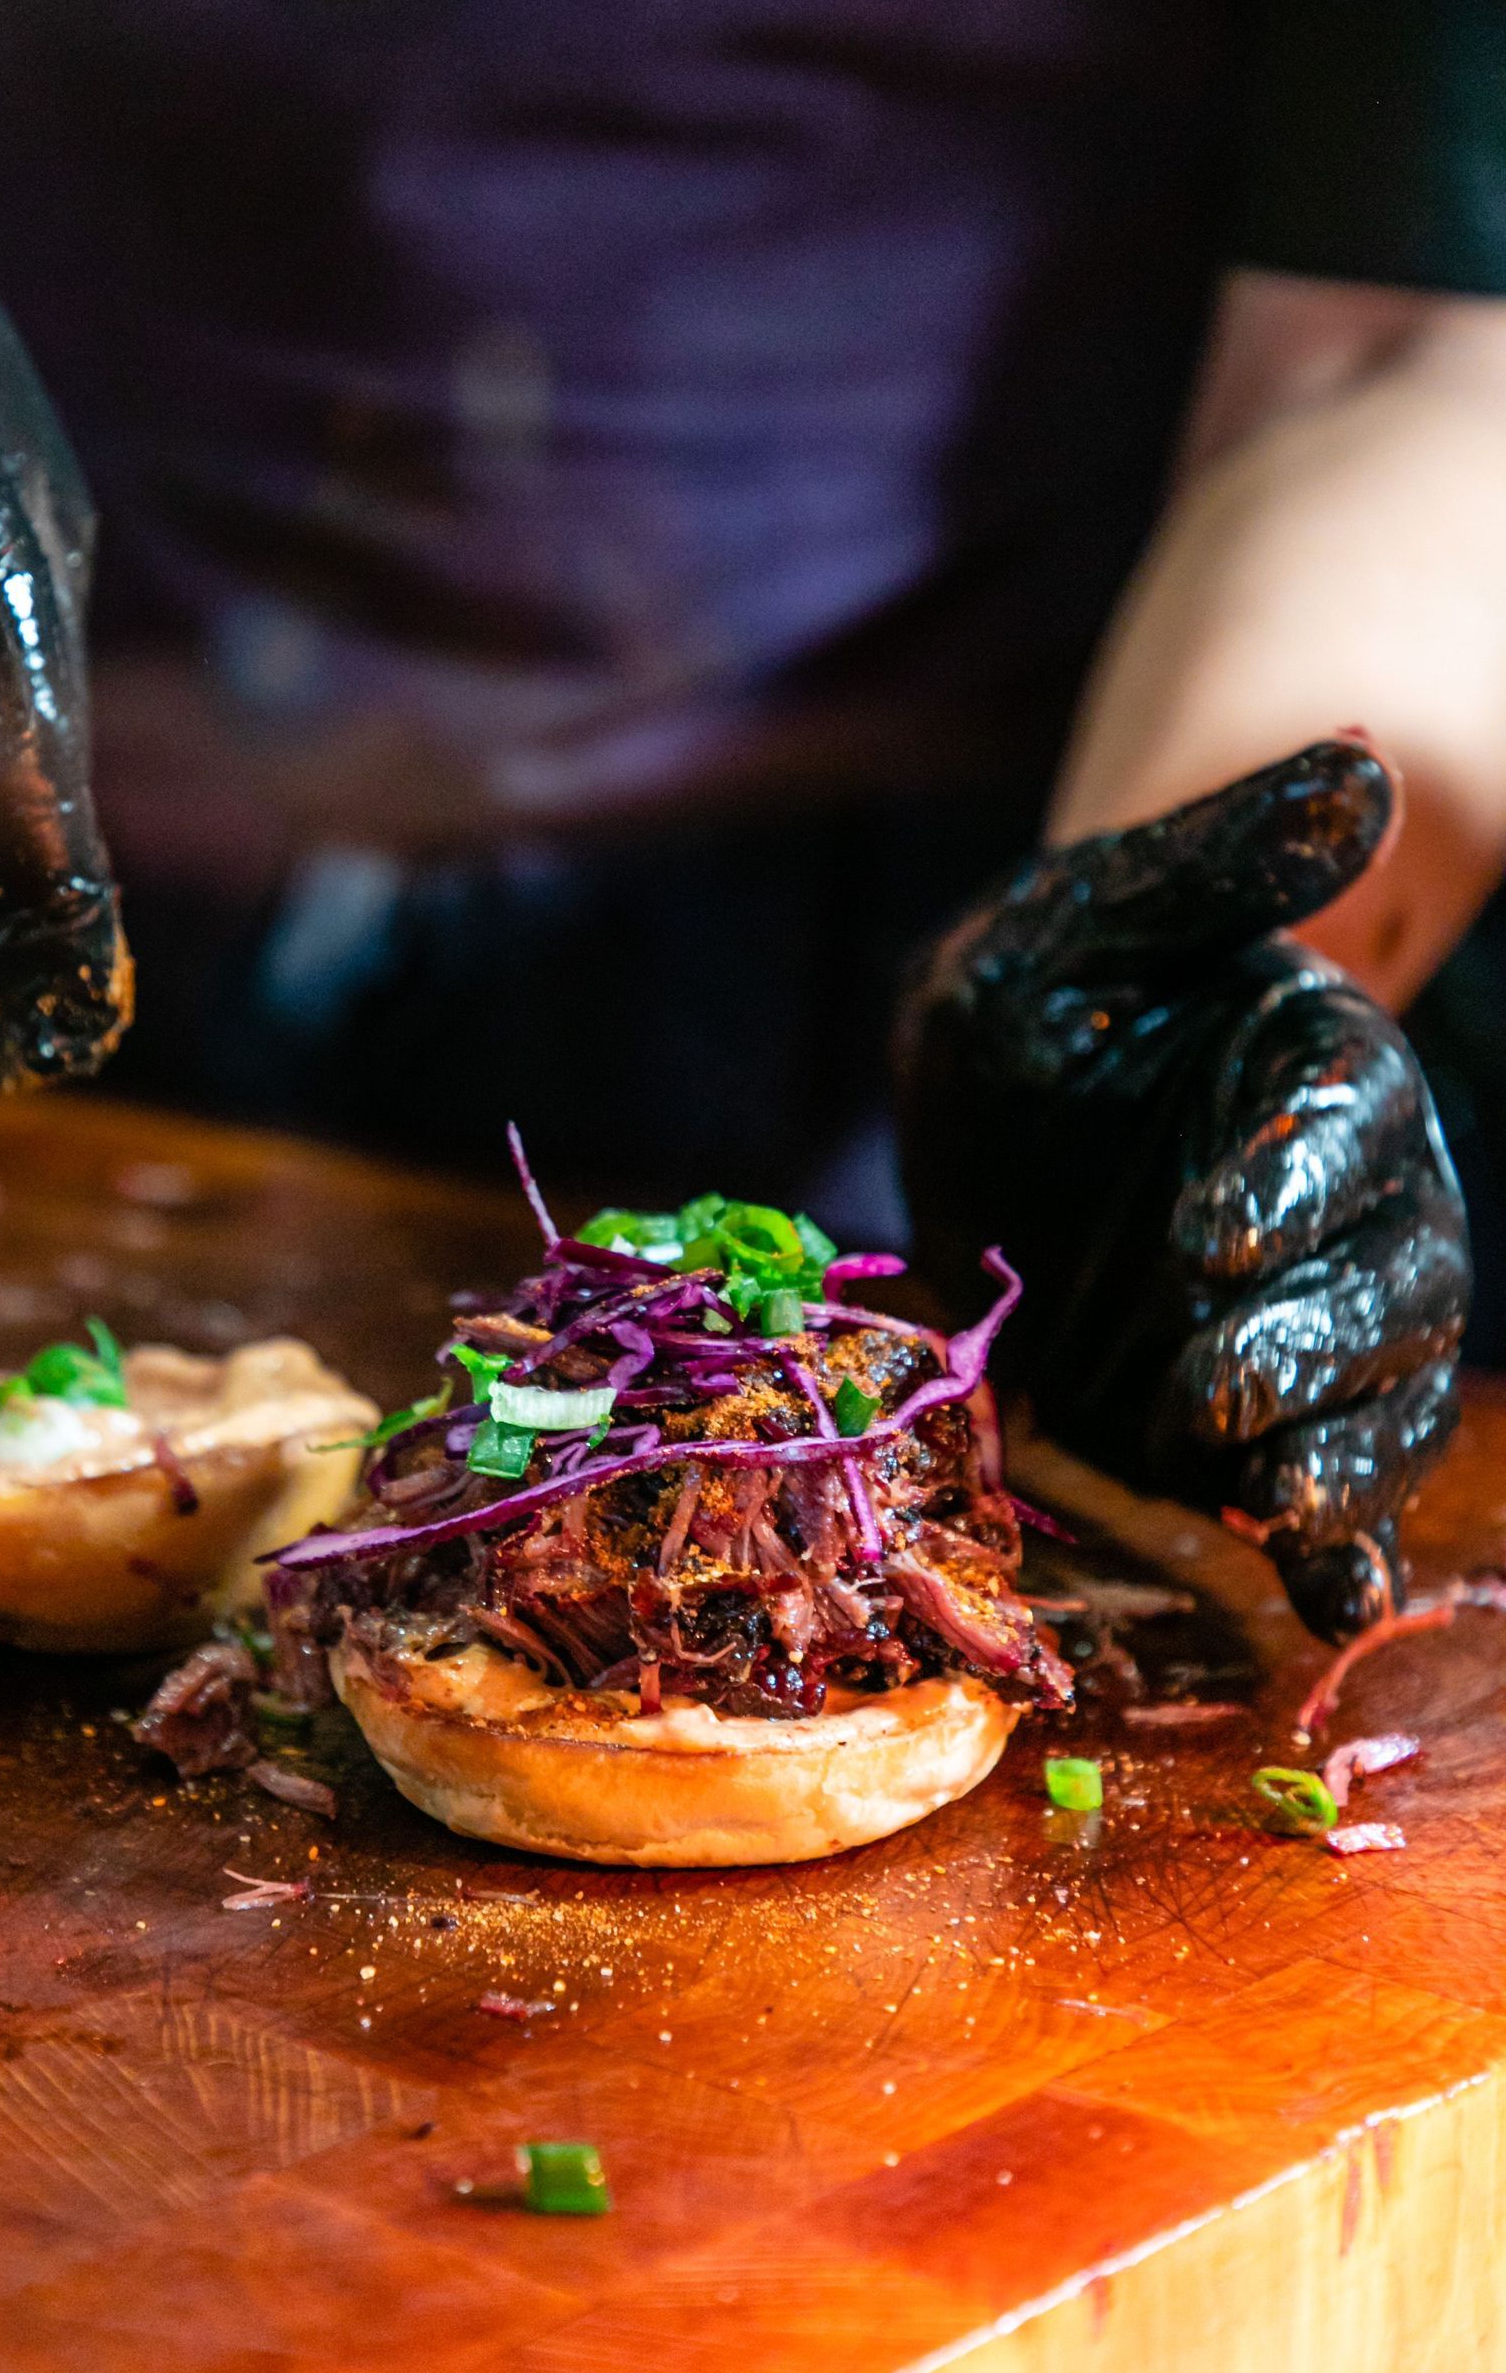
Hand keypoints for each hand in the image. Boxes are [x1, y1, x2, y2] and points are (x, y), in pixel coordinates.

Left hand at [895, 741, 1469, 1638]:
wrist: (983, 1114)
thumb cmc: (1037, 989)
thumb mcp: (1079, 916)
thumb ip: (1215, 862)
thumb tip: (1362, 768)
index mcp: (1317, 1055)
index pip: (1343, 1114)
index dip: (1291, 1177)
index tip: (1204, 1231)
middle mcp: (1345, 1192)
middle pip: (1390, 1273)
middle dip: (1315, 1340)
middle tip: (1219, 1388)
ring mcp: (1314, 1310)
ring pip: (1378, 1389)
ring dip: (1336, 1456)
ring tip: (1275, 1509)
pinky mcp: (1264, 1416)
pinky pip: (1330, 1486)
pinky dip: (1337, 1548)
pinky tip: (1331, 1604)